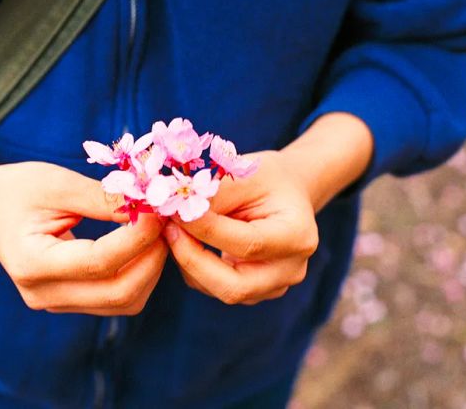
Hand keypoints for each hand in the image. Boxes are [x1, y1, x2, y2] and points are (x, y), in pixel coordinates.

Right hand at [0, 161, 167, 315]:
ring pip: (123, 302)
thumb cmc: (18, 188)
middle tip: (166, 223)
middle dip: (152, 259)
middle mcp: (42, 294)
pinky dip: (138, 274)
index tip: (159, 210)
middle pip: (118, 294)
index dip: (138, 237)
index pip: (100, 262)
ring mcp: (55, 303)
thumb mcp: (59, 183)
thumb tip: (151, 208)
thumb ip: (104, 199)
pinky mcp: (68, 300)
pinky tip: (143, 245)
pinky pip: (115, 298)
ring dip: (150, 269)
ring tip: (157, 231)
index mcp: (32, 264)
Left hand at [163, 112, 372, 304]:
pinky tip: (186, 239)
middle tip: (167, 228)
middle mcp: (290, 270)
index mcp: (297, 237)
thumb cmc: (266, 178)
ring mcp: (273, 286)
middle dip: (192, 258)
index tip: (174, 210)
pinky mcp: (253, 291)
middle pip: (234, 286)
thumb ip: (211, 194)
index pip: (246, 244)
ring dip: (188, 261)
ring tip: (174, 227)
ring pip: (218, 290)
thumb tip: (170, 207)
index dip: (205, 230)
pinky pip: (213, 287)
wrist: (285, 191)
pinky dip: (193, 266)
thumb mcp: (243, 174)